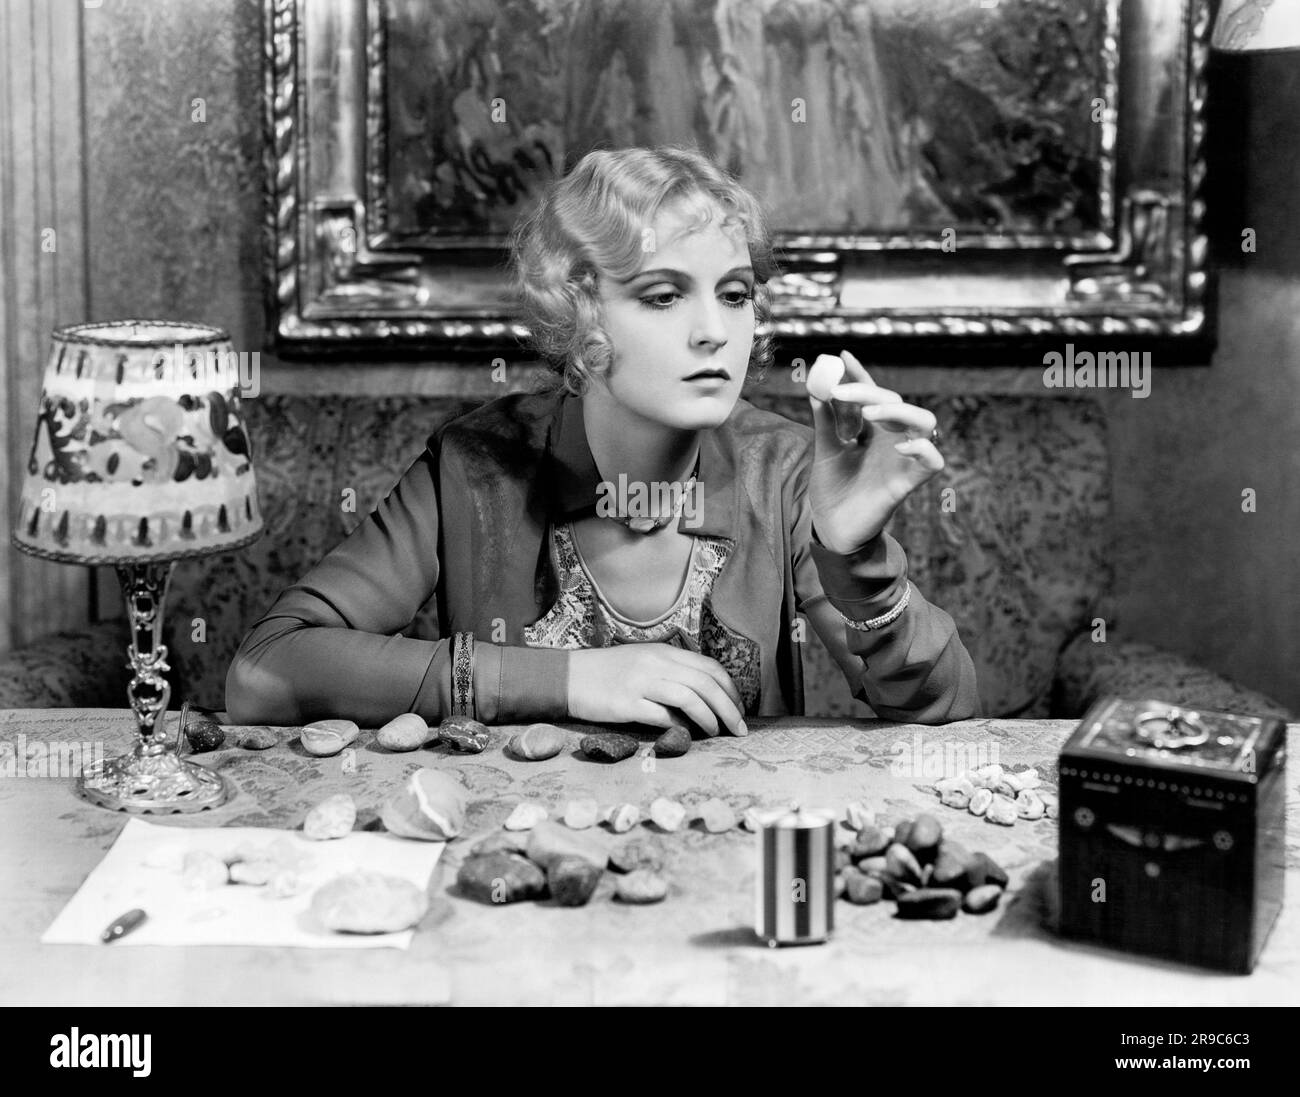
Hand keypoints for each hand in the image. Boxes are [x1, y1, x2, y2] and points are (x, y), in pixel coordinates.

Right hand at [567, 643, 747, 736]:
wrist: (568, 677)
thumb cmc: (608, 672)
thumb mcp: (644, 662)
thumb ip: (672, 672)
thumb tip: (704, 696)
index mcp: (664, 652)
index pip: (710, 667)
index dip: (730, 690)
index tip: (739, 709)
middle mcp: (656, 663)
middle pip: (706, 684)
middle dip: (729, 708)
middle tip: (739, 728)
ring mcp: (641, 682)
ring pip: (690, 698)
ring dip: (709, 719)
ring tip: (716, 733)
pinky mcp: (626, 703)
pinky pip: (662, 715)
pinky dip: (679, 726)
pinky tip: (685, 735)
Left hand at [806, 350, 943, 553]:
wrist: (831, 527)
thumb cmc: (831, 489)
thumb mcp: (825, 449)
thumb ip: (825, 420)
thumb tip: (816, 386)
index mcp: (872, 430)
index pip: (873, 394)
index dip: (861, 374)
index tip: (841, 356)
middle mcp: (892, 439)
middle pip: (896, 402)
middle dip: (870, 391)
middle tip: (841, 392)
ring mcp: (903, 459)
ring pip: (926, 423)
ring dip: (899, 411)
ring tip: (869, 414)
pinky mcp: (909, 483)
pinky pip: (933, 461)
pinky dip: (922, 449)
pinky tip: (899, 447)